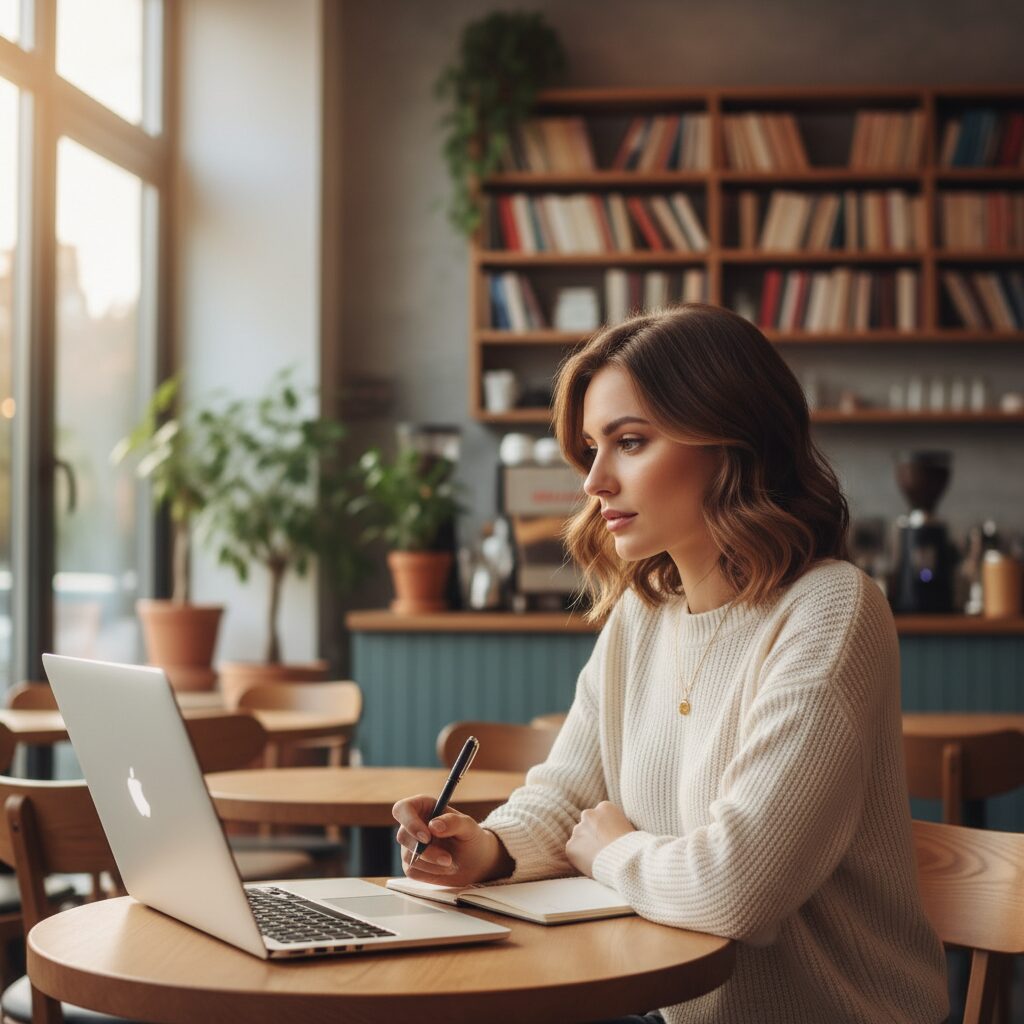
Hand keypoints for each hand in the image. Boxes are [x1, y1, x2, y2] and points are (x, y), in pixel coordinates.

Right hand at [392, 795, 513, 887]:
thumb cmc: (471, 838)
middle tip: (448, 859)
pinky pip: (412, 870)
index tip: (427, 837)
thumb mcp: (468, 826)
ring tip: (452, 863)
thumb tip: (433, 825)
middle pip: (402, 836)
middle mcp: (413, 824)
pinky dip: (430, 872)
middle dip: (426, 851)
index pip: (402, 809)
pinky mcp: (411, 864)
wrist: (474, 862)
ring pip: (408, 856)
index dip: (410, 822)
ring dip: (432, 863)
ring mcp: (410, 845)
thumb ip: (453, 822)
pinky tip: (445, 869)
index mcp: (423, 807)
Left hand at [565, 801, 634, 876]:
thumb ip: (616, 824)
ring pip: (579, 838)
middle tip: (603, 849)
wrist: (627, 861)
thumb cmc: (633, 847)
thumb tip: (614, 832)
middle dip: (593, 835)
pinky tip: (592, 864)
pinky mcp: (571, 846)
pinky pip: (573, 852)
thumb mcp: (629, 827)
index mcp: (604, 807)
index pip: (600, 816)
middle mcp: (588, 814)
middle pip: (588, 824)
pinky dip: (580, 858)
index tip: (611, 839)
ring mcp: (578, 830)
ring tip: (601, 859)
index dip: (605, 829)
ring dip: (586, 846)